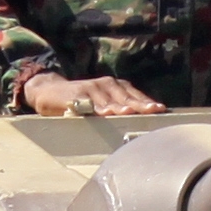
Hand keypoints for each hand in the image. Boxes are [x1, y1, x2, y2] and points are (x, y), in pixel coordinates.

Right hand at [20, 70, 167, 117]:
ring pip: (109, 99)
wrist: (50, 91)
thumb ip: (117, 110)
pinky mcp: (77, 93)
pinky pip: (89, 102)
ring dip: (120, 106)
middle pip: (126, 97)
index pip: (135, 95)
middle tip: (154, 110)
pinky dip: (97, 107)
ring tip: (130, 112)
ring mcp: (92, 88)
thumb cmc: (81, 102)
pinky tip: (104, 113)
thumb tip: (139, 126)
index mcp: (116, 87)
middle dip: (140, 104)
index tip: (161, 110)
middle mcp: (106, 85)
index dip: (147, 102)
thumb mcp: (102, 104)